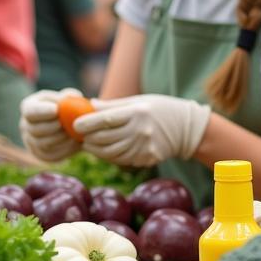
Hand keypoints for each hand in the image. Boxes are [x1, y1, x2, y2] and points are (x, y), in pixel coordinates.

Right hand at [20, 87, 81, 162]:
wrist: (68, 126)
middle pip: (34, 129)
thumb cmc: (65, 107)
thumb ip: (69, 96)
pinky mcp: (41, 154)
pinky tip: (75, 143)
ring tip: (74, 133)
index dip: (42, 111)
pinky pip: (50, 155)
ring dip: (59, 139)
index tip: (56, 109)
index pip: (30, 111)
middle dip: (52, 127)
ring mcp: (31, 141)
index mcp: (29, 107)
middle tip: (67, 124)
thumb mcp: (65, 98)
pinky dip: (64, 149)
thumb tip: (73, 96)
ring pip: (42, 144)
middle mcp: (26, 125)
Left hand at [75, 94, 210, 168]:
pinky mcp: (146, 159)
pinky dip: (109, 155)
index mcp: (137, 113)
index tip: (75, 124)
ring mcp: (144, 147)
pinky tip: (105, 150)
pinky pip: (121, 160)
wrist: (186, 129)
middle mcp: (140, 131)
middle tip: (79, 135)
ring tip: (89, 143)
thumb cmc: (159, 109)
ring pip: (110, 153)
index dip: (87, 123)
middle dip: (88, 138)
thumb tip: (87, 106)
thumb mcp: (138, 101)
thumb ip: (113, 106)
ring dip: (96, 149)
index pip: (106, 119)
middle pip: (105, 138)